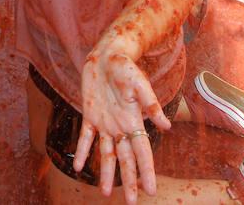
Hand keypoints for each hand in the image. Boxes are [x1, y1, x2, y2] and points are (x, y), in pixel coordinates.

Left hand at [75, 49, 170, 202]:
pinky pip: (85, 138)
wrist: (107, 54)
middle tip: (131, 202)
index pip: (142, 152)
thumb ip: (150, 104)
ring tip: (106, 194)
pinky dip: (81, 151)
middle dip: (129, 181)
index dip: (147, 172)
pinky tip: (77, 166)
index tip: (151, 191)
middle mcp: (120, 126)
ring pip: (106, 154)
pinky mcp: (90, 115)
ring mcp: (104, 122)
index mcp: (133, 121)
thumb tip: (166, 127)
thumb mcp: (139, 83)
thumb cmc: (126, 66)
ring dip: (106, 173)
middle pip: (126, 159)